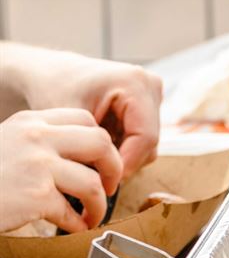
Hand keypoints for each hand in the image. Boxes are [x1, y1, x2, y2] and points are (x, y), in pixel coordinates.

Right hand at [0, 109, 122, 233]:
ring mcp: (37, 166)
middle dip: (113, 169)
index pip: (86, 119)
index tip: (101, 163)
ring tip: (91, 216)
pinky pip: (73, 213)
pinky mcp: (36, 196)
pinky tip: (72, 229)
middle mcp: (36, 138)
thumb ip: (40, 143)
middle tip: (109, 188)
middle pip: (100, 143)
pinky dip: (78, 225)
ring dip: (99, 205)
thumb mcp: (9, 144)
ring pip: (93, 183)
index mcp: (31, 122)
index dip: (102, 144)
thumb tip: (82, 159)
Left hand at [21, 50, 161, 176]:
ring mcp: (150, 94)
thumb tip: (108, 185)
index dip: (128, 164)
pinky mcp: (147, 104)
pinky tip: (101, 147)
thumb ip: (94, 153)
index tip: (106, 183)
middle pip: (149, 142)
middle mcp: (149, 86)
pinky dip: (123, 147)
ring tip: (96, 158)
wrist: (48, 72)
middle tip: (98, 176)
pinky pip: (142, 138)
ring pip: (148, 144)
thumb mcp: (71, 123)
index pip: (145, 137)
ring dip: (124, 156)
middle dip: (124, 162)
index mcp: (134, 83)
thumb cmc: (52, 89)